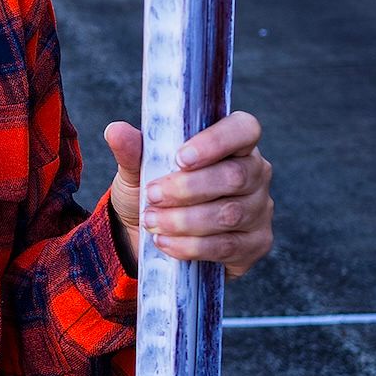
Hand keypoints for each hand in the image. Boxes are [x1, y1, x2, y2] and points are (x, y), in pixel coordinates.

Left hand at [103, 112, 273, 279]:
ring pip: (229, 214)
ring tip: (152, 221)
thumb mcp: (137, 169)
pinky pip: (227, 246)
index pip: (244, 129)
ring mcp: (260, 210)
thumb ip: (132, 151)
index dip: (216, 142)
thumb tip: (116, 131)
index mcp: (234, 143)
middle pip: (235, 176)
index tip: (180, 158)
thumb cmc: (154, 190)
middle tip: (152, 195)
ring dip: (184, 220)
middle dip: (188, 188)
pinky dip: (190, 246)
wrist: (152, 235)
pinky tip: (165, 242)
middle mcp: (255, 173)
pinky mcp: (255, 244)